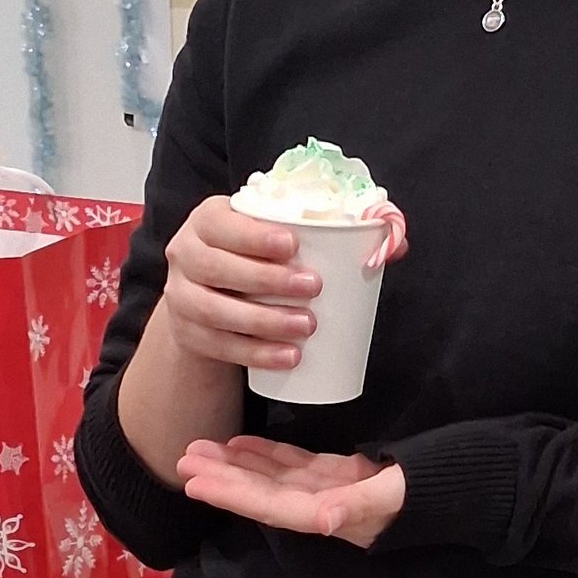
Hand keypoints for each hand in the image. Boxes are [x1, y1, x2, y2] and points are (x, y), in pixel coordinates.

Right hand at [155, 195, 407, 377]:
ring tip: (306, 327)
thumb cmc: (256, 259)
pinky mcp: (188, 334)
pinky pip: (219, 346)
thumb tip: (397, 245)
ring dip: (263, 321)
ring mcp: (180, 297)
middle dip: (266, 279)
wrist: (209, 297)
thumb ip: (331, 235)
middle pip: (217, 267)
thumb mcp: (278, 240)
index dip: (253, 235)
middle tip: (313, 288)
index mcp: (208, 220)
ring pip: (215, 310)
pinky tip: (287, 357)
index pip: (222, 223)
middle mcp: (185, 254)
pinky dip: (255, 353)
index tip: (293, 245)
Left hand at [175, 436, 406, 548]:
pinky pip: (293, 465)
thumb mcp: (397, 495)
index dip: (233, 496)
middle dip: (224, 478)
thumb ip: (360, 506)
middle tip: (183, 459)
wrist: (458, 484)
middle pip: (263, 495)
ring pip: (272, 479)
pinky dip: (266, 456)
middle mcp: (322, 509)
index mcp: (331, 516)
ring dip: (236, 466)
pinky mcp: (338, 475)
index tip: (195, 484)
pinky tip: (239, 444)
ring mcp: (329, 492)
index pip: (272, 508)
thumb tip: (324, 522)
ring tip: (199, 450)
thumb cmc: (429, 489)